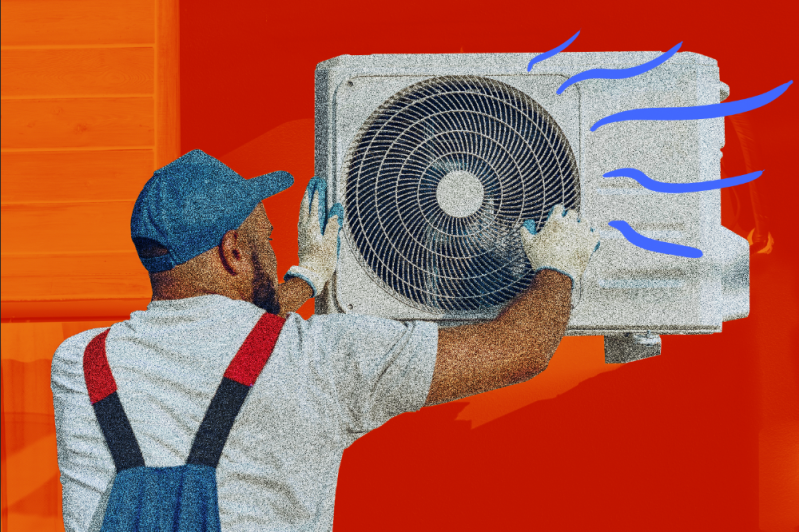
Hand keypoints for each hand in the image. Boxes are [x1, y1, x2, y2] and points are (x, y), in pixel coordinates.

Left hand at [284, 176, 343, 296]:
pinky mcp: (302, 238)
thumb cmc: (322, 262)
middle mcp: (305, 227)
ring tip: (308, 191)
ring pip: (302, 212)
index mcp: (312, 227)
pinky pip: (302, 218)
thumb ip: (333, 224)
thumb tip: (337, 208)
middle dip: (310, 192)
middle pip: (306, 205)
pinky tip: (306, 211)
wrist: (311, 276)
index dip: (318, 193)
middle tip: (313, 181)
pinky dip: (304, 210)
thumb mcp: (331, 243)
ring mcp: (302, 233)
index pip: (315, 205)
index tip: (320, 182)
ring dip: (306, 200)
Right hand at [520, 204, 598, 290]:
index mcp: (555, 221)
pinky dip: (592, 234)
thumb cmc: (541, 259)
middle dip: (570, 218)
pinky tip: (588, 238)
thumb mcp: (528, 244)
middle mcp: (570, 223)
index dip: (558, 212)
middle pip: (573, 214)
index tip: (558, 216)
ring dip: (581, 224)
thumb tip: (526, 224)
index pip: (559, 208)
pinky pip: (595, 233)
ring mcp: (582, 232)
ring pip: (585, 221)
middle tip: (567, 226)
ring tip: (578, 231)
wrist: (556, 274)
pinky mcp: (591, 242)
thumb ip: (525, 231)